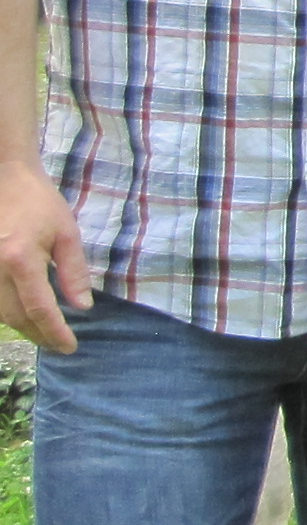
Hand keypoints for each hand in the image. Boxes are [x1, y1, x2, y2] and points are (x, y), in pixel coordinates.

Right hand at [0, 159, 87, 354]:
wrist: (3, 177)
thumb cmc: (39, 202)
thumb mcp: (66, 233)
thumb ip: (73, 272)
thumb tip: (82, 307)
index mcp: (21, 259)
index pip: (39, 308)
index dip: (55, 332)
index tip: (69, 347)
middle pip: (15, 316)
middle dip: (38, 334)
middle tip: (58, 344)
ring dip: (20, 326)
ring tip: (43, 333)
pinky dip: (4, 312)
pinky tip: (20, 315)